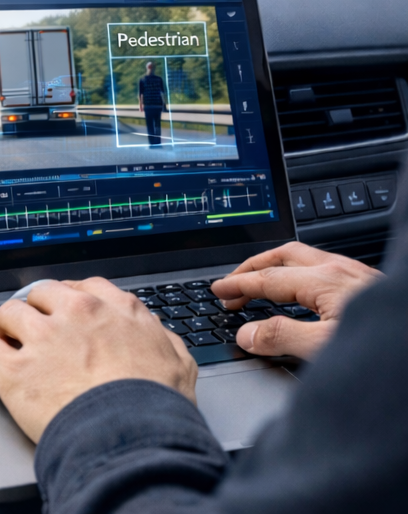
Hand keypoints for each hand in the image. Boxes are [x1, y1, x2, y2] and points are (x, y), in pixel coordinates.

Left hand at [0, 279, 196, 443]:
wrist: (134, 439)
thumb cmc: (159, 408)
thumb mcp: (179, 364)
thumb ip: (162, 340)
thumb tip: (156, 333)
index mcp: (114, 309)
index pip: (83, 286)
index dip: (70, 299)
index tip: (64, 310)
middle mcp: (75, 313)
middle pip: (42, 293)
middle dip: (37, 309)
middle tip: (35, 329)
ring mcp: (42, 338)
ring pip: (10, 312)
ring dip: (8, 327)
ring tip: (9, 343)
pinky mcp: (14, 369)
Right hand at [212, 242, 381, 359]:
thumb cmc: (387, 350)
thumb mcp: (326, 349)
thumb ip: (283, 337)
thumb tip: (247, 332)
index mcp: (324, 280)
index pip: (267, 279)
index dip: (238, 284)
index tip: (218, 290)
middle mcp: (339, 271)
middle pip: (283, 256)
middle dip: (252, 267)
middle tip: (232, 284)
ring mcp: (356, 276)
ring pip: (304, 258)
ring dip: (276, 268)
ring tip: (260, 284)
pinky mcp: (368, 286)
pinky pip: (321, 269)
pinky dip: (298, 275)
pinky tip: (304, 294)